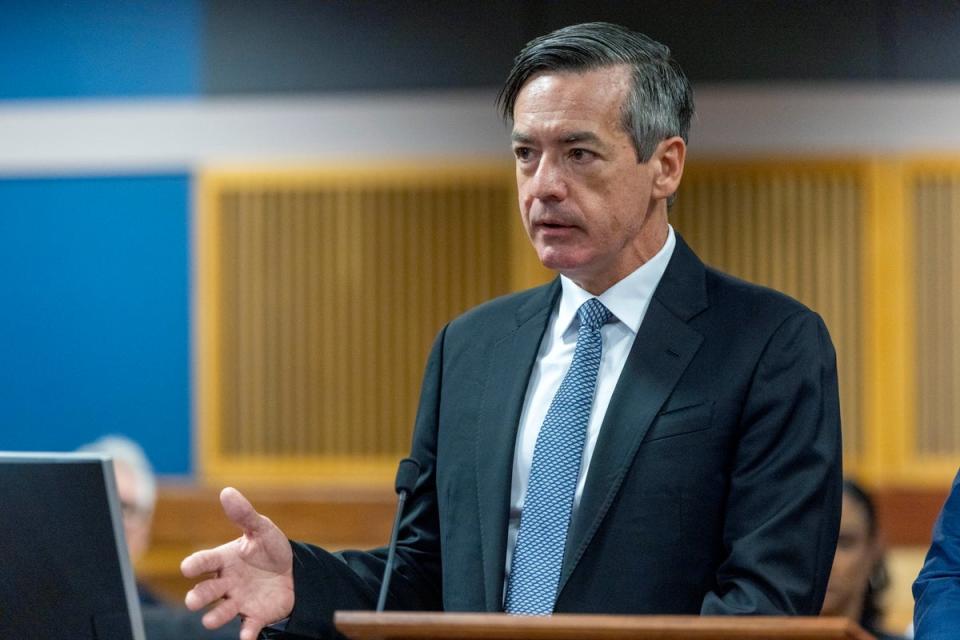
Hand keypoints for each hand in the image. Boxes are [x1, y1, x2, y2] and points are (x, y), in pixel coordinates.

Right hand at [181, 487, 294, 639]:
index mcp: (225, 560)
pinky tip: (246, 638)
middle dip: (198, 597)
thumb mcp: (262, 529)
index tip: (187, 568)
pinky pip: (248, 626)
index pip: (205, 561)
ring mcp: (239, 600)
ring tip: (209, 621)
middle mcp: (226, 582)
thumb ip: (244, 514)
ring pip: (220, 611)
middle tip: (193, 601)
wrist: (295, 572)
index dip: (196, 564)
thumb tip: (227, 491)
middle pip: (207, 591)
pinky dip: (246, 633)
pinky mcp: (255, 615)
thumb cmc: (271, 549)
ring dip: (214, 617)